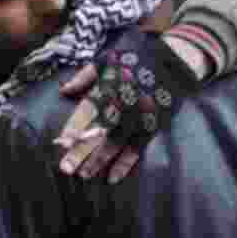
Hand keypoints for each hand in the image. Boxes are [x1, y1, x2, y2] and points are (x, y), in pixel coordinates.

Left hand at [55, 32, 199, 184]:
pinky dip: (126, 163)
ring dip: (99, 160)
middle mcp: (125, 102)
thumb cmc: (135, 61)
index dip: (75, 126)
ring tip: (84, 176)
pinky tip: (112, 177)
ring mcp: (140, 115)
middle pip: (99, 130)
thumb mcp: (108, 60)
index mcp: (110, 85)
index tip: (61, 143)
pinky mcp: (153, 125)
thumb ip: (84, 76)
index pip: (89, 109)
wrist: (176, 60)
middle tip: (65, 169)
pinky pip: (138, 148)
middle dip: (82, 150)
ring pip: (117, 142)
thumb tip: (63, 92)